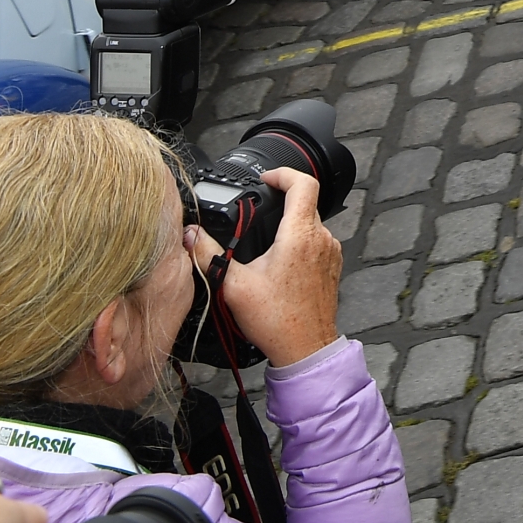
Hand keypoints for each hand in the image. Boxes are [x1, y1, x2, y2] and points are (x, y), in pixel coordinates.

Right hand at [200, 167, 342, 366]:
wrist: (306, 348)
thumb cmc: (276, 320)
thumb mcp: (234, 286)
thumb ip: (209, 256)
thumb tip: (191, 236)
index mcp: (300, 235)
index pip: (304, 183)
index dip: (283, 173)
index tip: (266, 178)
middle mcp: (321, 238)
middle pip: (305, 204)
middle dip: (279, 205)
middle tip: (257, 213)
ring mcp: (330, 252)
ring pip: (310, 224)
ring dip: (288, 227)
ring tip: (264, 245)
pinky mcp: (332, 266)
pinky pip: (316, 243)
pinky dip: (297, 244)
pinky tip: (278, 264)